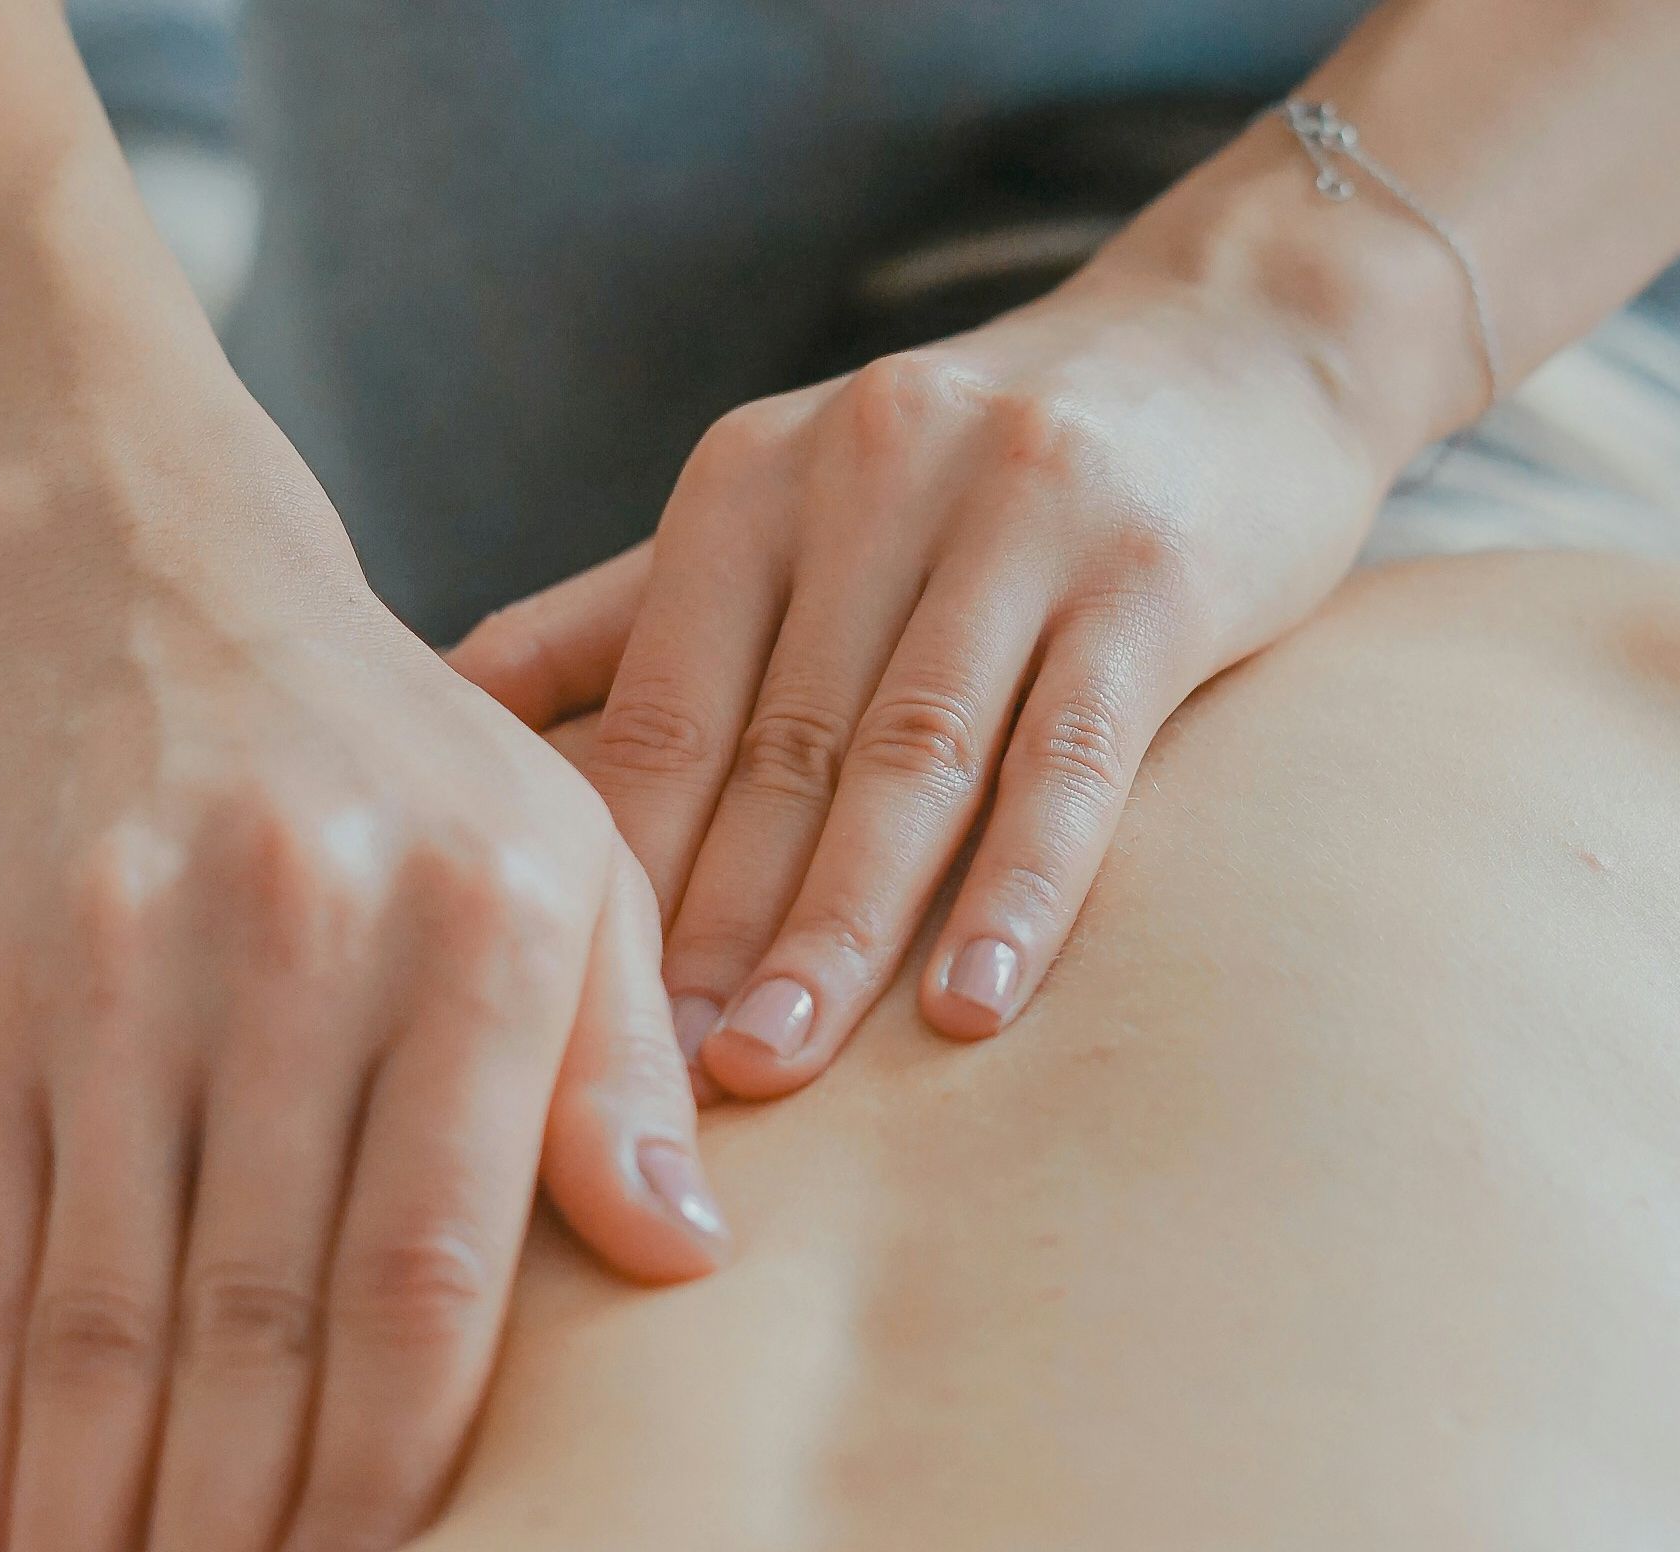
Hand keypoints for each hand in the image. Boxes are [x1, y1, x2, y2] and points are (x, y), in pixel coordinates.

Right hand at [0, 406, 727, 1551]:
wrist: (148, 578)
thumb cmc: (405, 760)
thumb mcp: (569, 859)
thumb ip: (622, 1064)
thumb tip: (685, 1268)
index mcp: (487, 929)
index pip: (435, 1268)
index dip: (397, 1473)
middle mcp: (302, 949)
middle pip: (258, 1321)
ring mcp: (126, 974)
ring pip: (102, 1319)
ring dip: (89, 1540)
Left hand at [451, 244, 1402, 1096]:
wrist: (1236, 338)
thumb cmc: (978, 467)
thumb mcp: (789, 500)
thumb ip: (628, 611)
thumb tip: (443, 705)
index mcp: (754, 478)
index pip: (661, 707)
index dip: (615, 871)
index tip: (564, 1023)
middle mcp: (872, 475)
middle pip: (775, 748)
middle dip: (709, 928)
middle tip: (654, 1085)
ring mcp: (1020, 515)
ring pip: (912, 759)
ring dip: (839, 927)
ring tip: (776, 1066)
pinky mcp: (1154, 571)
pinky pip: (1074, 753)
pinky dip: (1021, 887)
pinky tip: (972, 1007)